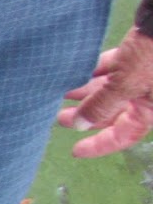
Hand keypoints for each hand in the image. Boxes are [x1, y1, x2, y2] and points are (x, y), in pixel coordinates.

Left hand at [57, 28, 152, 157]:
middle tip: (59, 117)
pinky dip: (95, 72)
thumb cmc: (152, 54)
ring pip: (111, 88)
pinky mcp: (138, 53)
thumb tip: (79, 125)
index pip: (125, 134)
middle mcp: (148, 93)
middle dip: (87, 114)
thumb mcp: (125, 85)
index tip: (75, 150)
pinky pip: (113, 68)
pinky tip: (75, 73)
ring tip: (61, 92)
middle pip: (115, 111)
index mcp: (152, 108)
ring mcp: (143, 73)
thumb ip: (102, 106)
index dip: (100, 144)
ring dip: (86, 91)